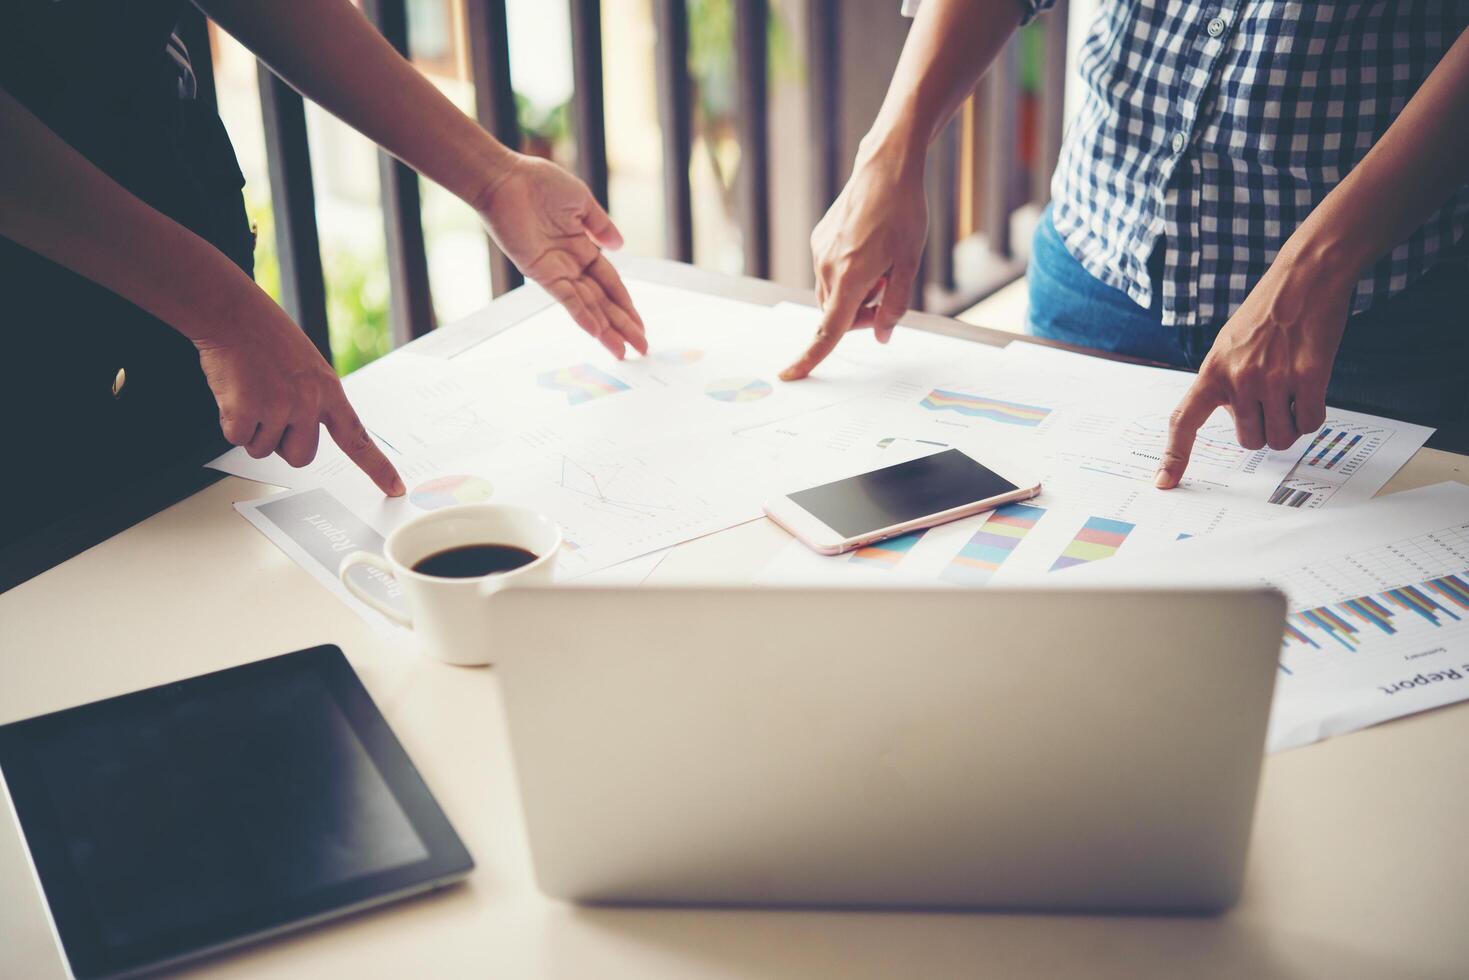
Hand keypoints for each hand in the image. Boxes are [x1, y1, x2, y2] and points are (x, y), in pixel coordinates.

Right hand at [195, 293, 404, 494]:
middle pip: (301, 458)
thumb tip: (301, 432)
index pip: (358, 438)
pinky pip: (237, 438)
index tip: (394, 489)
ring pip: (263, 450)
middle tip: (269, 412)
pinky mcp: (246, 411)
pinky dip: (230, 422)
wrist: (233, 314)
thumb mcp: (308, 367)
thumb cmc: (267, 337)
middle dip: (283, 445)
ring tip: (250, 391)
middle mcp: (308, 404)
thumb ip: (314, 400)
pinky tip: (234, 392)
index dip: (377, 467)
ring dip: (252, 429)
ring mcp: (278, 408)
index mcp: (328, 392)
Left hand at [477, 153, 646, 358]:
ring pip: (588, 306)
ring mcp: (556, 271)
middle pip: (603, 302)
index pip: (610, 283)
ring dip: (606, 329)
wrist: (506, 180)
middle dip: (623, 325)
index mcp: (583, 248)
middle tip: (642, 348)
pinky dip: (582, 315)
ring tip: (623, 351)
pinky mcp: (541, 272)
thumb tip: (620, 246)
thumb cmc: (539, 183)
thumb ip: (601, 226)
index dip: (626, 304)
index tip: (640, 325)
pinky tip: (598, 332)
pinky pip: (566, 298)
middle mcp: (571, 265)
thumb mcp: (581, 202)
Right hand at [780, 141, 927, 379]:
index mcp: (850, 279)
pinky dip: (849, 274)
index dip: (810, 358)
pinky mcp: (819, 240)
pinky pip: (830, 272)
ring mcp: (820, 253)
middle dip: (860, 315)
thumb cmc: (903, 213)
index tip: (790, 376)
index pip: (828, 331)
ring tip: (883, 265)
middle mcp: (828, 268)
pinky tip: (870, 249)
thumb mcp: (910, 264)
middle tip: (888, 292)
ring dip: (855, 294)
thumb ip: (894, 307)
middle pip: (836, 314)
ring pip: (833, 294)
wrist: (885, 168)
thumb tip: (881, 337)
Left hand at [1156, 241, 1353, 487]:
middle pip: (1250, 441)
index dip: (1174, 455)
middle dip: (1265, 429)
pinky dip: (1314, 416)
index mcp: (1212, 371)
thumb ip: (1225, 382)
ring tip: (1293, 390)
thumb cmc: (1268, 312)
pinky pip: (1310, 423)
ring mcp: (1273, 379)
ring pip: (1281, 438)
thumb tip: (1238, 419)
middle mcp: (1238, 379)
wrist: (1305, 277)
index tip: (1164, 482)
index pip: (1184, 420)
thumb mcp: (1230, 345)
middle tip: (1274, 399)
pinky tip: (1312, 391)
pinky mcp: (1309, 377)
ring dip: (1291, 424)